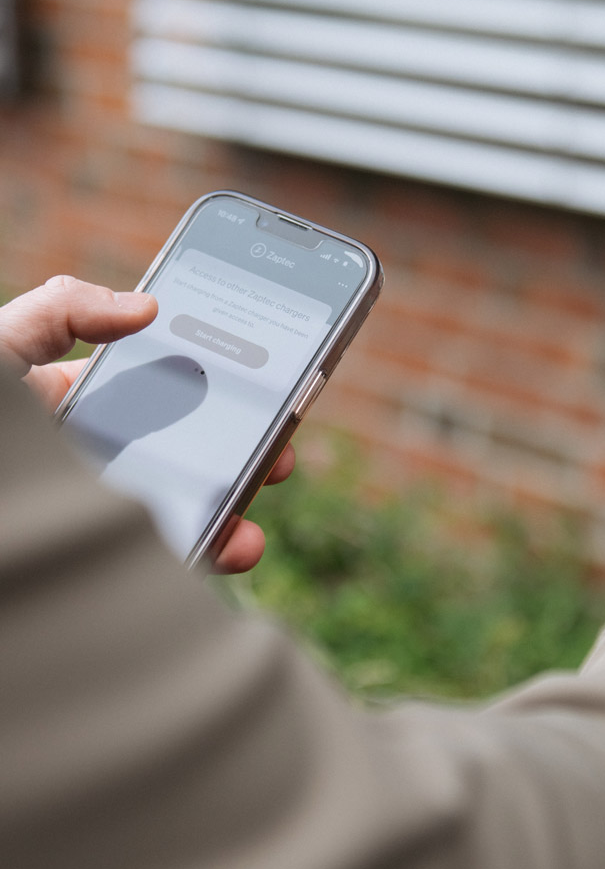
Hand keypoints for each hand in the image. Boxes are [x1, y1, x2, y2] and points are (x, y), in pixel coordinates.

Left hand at [0, 275, 293, 573]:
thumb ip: (62, 309)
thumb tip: (148, 306)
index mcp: (69, 405)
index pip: (154, 388)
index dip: (212, 381)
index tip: (258, 373)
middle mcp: (93, 461)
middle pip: (185, 449)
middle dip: (241, 439)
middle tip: (278, 433)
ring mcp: (102, 514)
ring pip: (187, 505)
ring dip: (240, 496)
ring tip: (267, 480)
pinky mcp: (106, 562)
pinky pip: (170, 556)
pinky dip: (214, 548)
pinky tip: (235, 541)